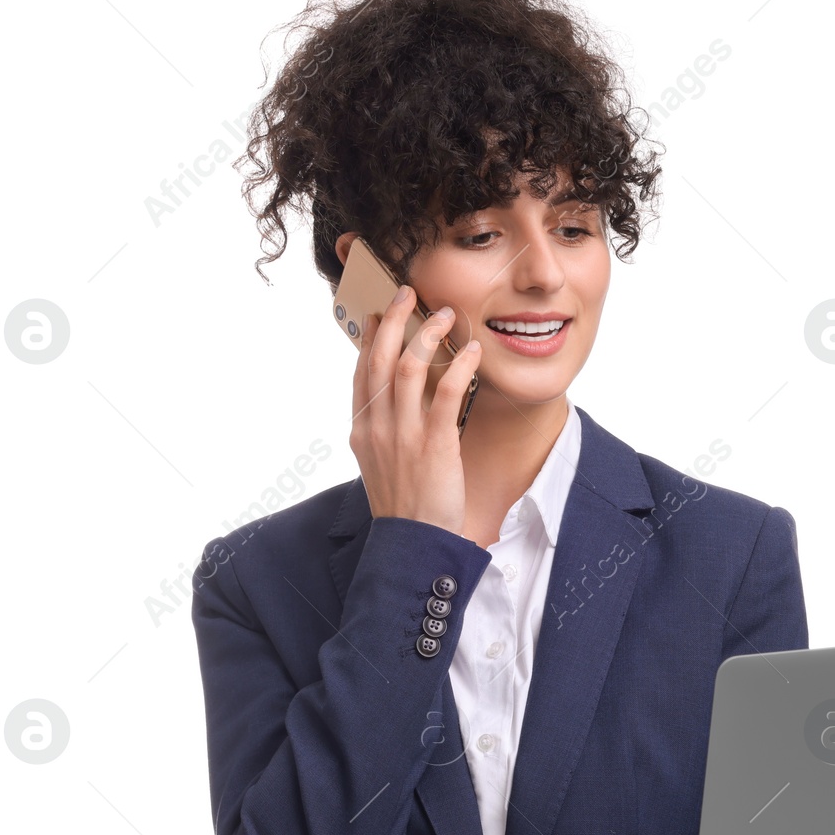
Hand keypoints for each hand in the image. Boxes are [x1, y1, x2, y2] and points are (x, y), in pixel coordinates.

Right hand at [350, 284, 482, 534]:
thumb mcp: (380, 464)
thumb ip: (384, 431)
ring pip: (409, 366)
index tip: (380, 312)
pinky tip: (472, 352)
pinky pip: (447, 392)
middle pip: (379, 357)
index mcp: (362, 430)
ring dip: (428, 334)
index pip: (362, 372)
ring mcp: (403, 434)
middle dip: (393, 319)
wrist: (414, 542)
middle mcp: (377, 427)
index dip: (370, 337)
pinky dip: (460, 366)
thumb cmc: (404, 505)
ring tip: (446, 315)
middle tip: (407, 292)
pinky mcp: (434, 443)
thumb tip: (396, 403)